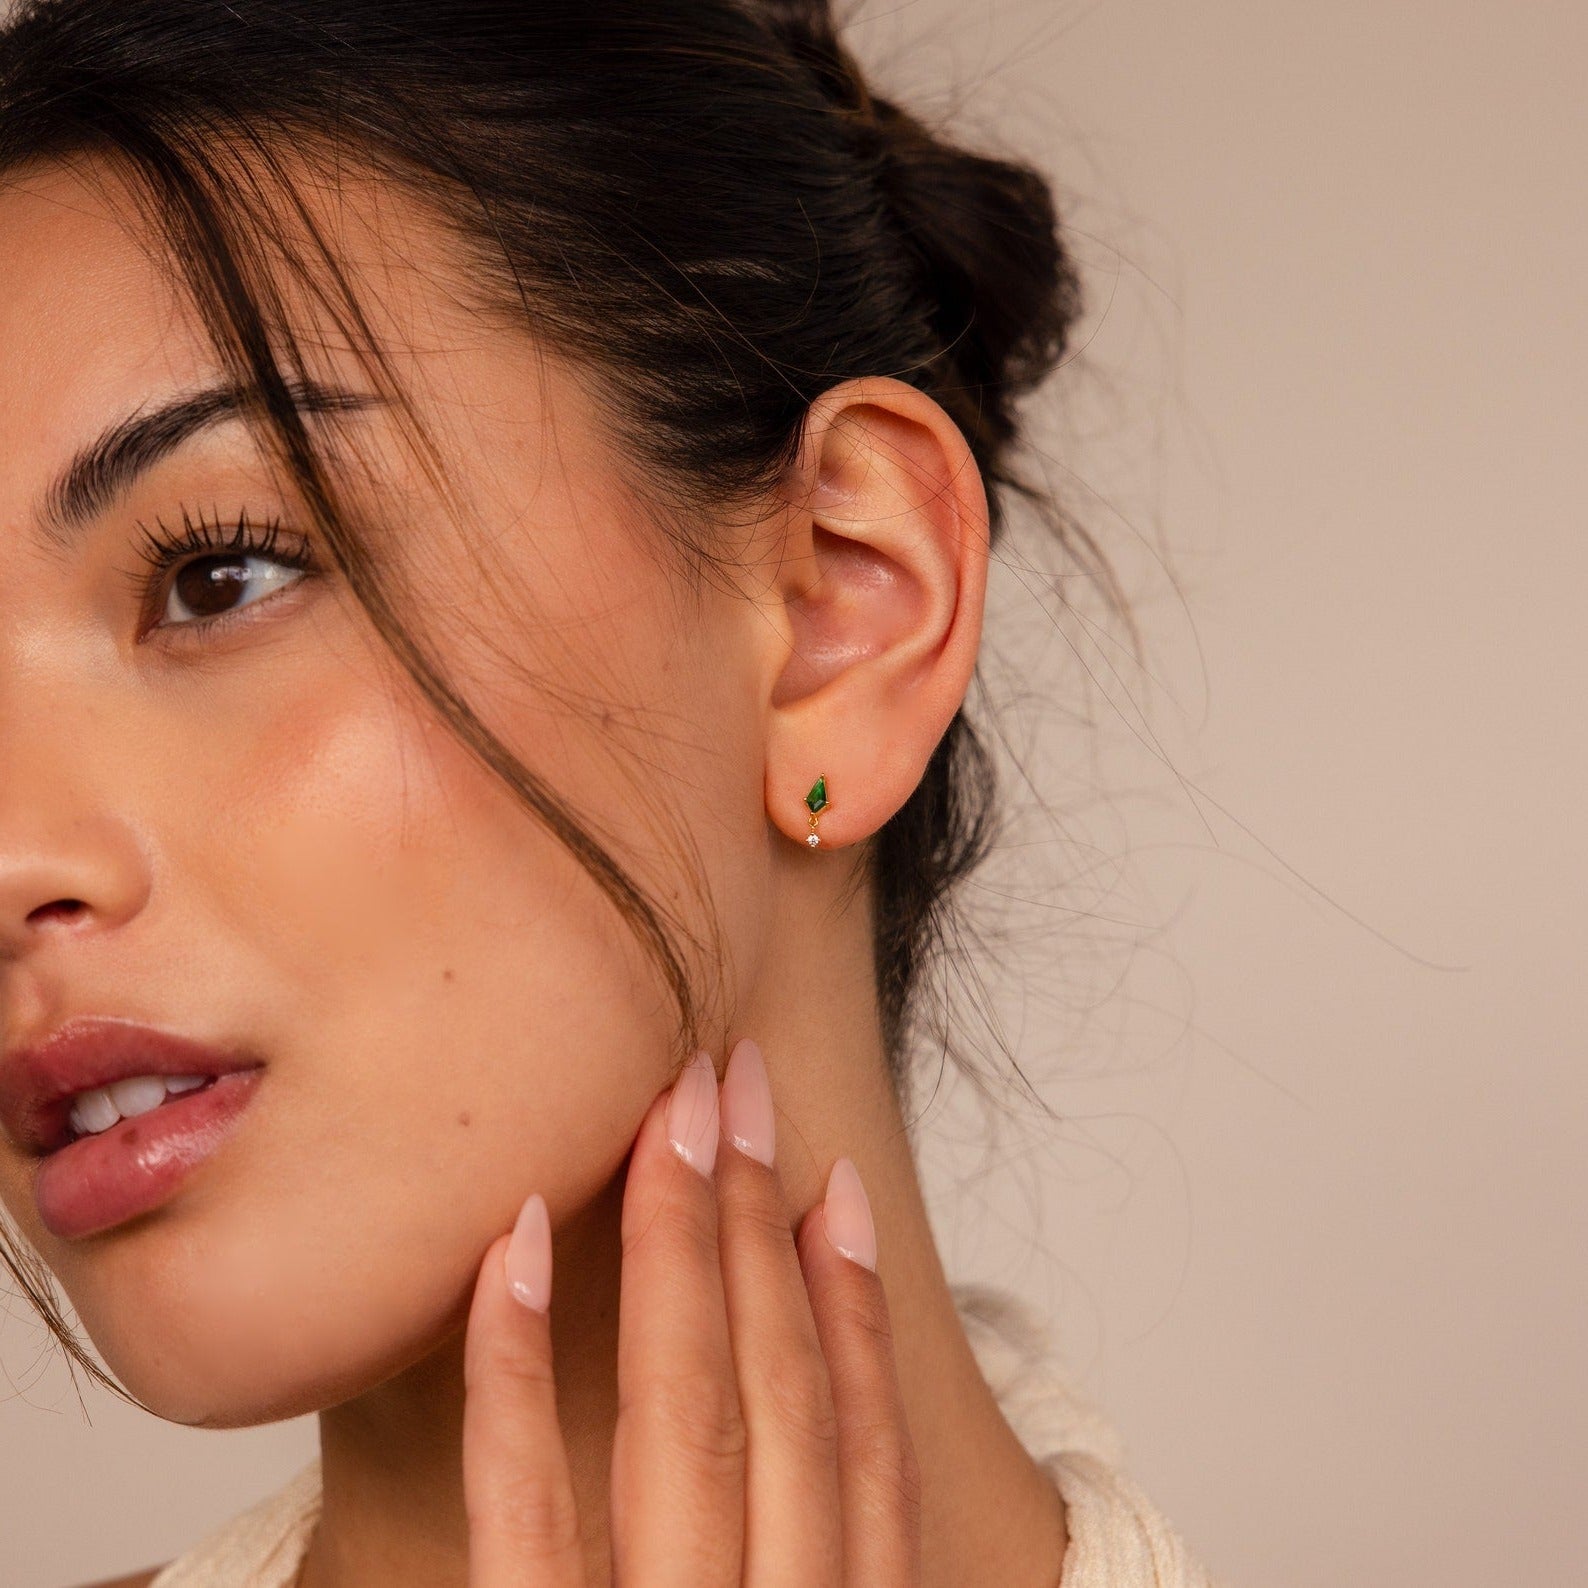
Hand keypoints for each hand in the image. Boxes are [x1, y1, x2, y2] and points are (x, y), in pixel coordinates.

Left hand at [460, 1037, 921, 1584]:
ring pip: (687, 1412)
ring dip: (679, 1241)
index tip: (839, 1187)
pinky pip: (523, 1503)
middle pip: (782, 1392)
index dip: (858, 1311)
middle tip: (738, 1082)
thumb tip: (789, 1428)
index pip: (870, 1454)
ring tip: (668, 1113)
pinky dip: (513, 1366)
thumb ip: (782, 1557)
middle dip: (762, 1218)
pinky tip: (517, 1241)